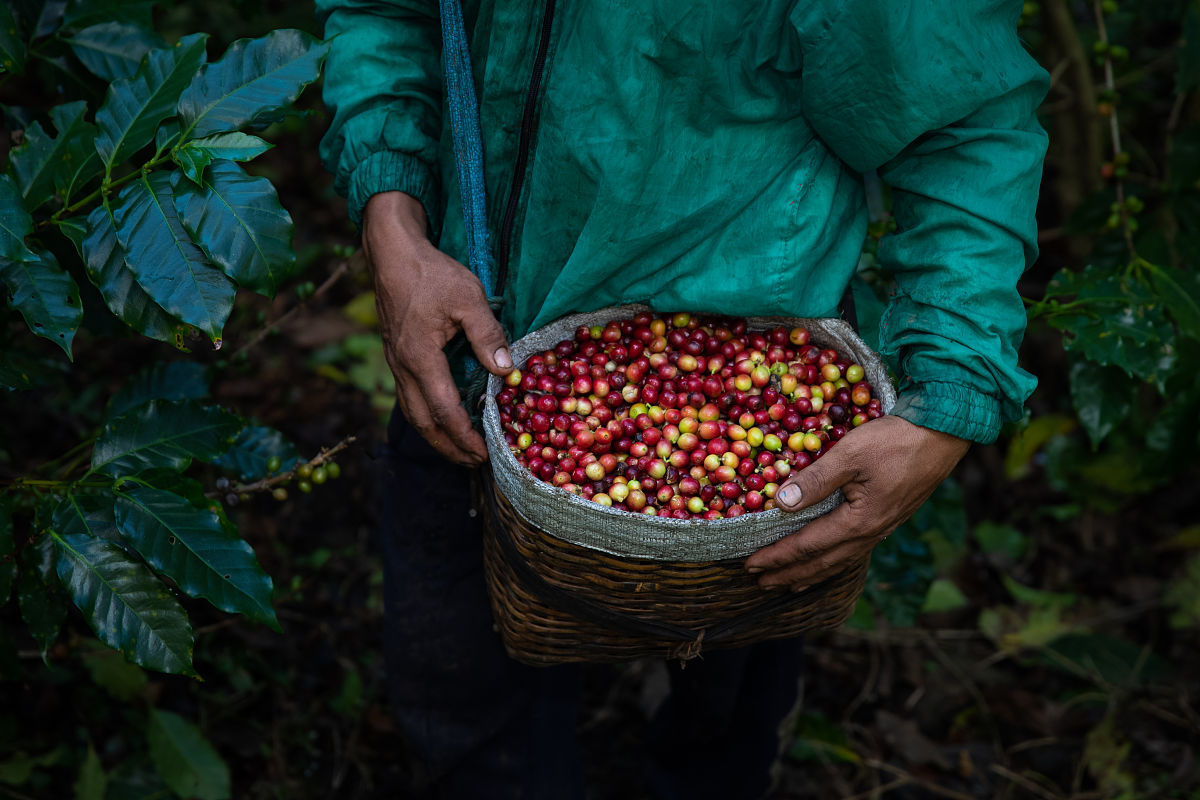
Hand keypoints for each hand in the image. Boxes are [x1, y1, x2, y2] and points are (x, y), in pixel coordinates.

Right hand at [362, 192, 512, 465]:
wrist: (392, 253)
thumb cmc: (431, 273)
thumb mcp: (468, 297)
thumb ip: (487, 334)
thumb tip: (506, 370)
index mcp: (419, 357)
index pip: (444, 410)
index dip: (464, 436)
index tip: (484, 452)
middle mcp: (402, 367)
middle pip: (423, 422)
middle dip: (448, 447)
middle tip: (474, 462)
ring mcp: (396, 363)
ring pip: (413, 411)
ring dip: (436, 435)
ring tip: (460, 448)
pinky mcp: (396, 355)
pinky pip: (410, 396)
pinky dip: (427, 415)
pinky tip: (443, 416)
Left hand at [744, 414, 969, 589]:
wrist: (943, 434)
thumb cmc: (895, 441)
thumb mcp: (850, 454)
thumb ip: (815, 481)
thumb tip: (781, 504)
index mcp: (858, 522)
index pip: (807, 546)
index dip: (778, 556)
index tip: (751, 564)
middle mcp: (871, 533)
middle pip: (823, 563)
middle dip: (789, 573)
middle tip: (760, 581)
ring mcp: (883, 528)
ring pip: (840, 560)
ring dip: (811, 573)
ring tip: (789, 582)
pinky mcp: (890, 518)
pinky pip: (854, 550)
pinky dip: (833, 561)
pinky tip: (829, 560)